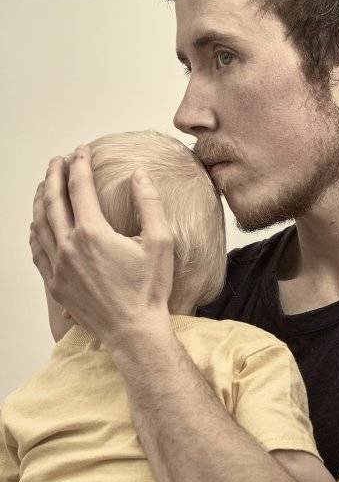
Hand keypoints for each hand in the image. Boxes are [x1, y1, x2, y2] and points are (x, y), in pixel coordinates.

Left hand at [29, 146, 173, 349]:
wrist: (134, 331)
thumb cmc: (149, 289)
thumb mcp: (160, 243)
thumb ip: (149, 204)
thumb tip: (139, 175)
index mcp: (92, 233)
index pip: (79, 186)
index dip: (80, 163)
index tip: (82, 150)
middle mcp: (69, 247)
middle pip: (52, 200)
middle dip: (53, 174)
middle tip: (58, 159)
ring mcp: (58, 266)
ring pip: (39, 223)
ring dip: (41, 199)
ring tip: (45, 184)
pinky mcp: (55, 284)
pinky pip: (37, 249)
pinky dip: (35, 230)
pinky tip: (38, 222)